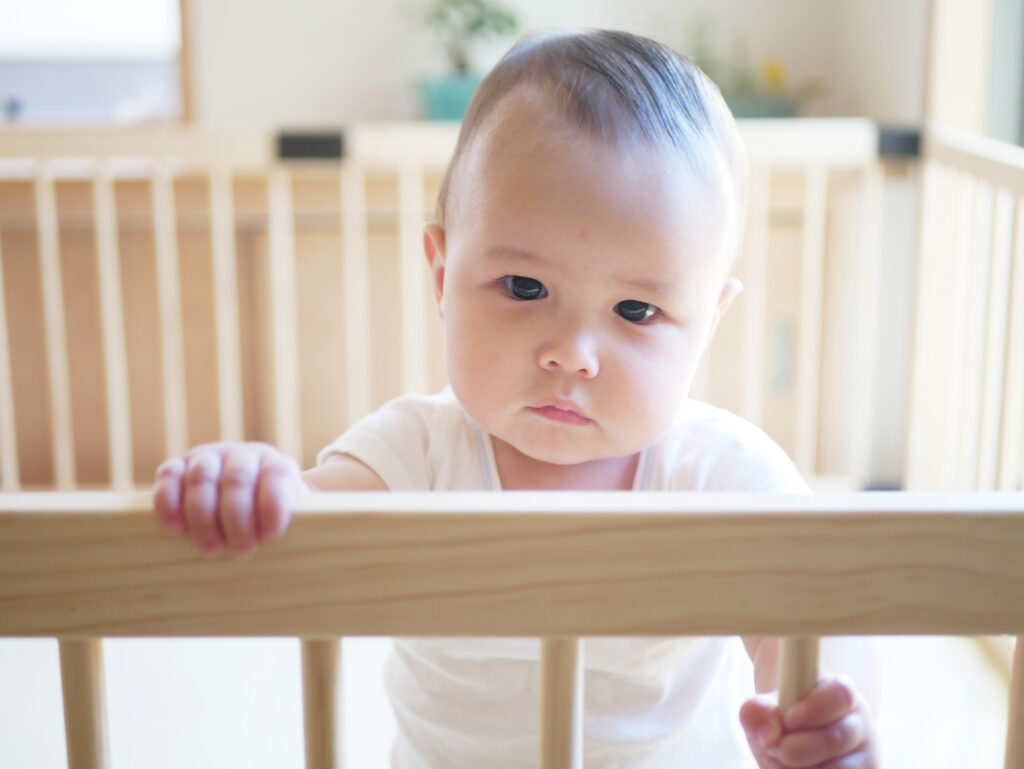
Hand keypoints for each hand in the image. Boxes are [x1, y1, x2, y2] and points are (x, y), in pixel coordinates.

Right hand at [153, 442, 306, 554]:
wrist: (244, 500)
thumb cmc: (270, 520)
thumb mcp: (291, 519)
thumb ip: (299, 527)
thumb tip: (309, 556)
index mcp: (276, 464)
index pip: (276, 475)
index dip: (273, 504)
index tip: (271, 536)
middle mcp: (242, 455)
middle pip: (237, 479)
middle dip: (238, 518)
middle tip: (242, 551)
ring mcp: (208, 457)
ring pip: (202, 478)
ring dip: (204, 517)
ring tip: (210, 550)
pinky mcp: (178, 466)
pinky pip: (169, 477)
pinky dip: (169, 503)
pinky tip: (176, 530)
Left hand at [739, 674, 876, 767]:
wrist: (793, 748)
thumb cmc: (780, 723)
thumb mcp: (765, 710)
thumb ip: (759, 711)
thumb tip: (770, 735)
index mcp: (841, 693)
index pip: (840, 693)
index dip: (813, 707)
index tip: (788, 719)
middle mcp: (859, 726)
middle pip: (839, 737)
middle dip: (799, 748)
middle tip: (775, 749)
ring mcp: (865, 759)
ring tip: (776, 762)